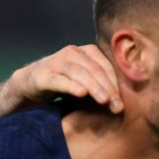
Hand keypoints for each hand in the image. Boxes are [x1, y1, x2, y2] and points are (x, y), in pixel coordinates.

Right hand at [5, 44, 121, 113]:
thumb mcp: (87, 81)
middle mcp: (73, 53)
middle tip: (117, 106)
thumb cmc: (66, 83)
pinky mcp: (43, 74)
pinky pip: (59, 79)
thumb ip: (104, 84)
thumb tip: (126, 101)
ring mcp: (57, 62)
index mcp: (88, 52)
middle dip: (108, 88)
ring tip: (104, 100)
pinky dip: (71, 85)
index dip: (116, 84)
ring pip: (80, 73)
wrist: (31, 83)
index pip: (106, 66)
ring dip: (94, 87)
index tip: (123, 103)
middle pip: (95, 70)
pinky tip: (81, 93)